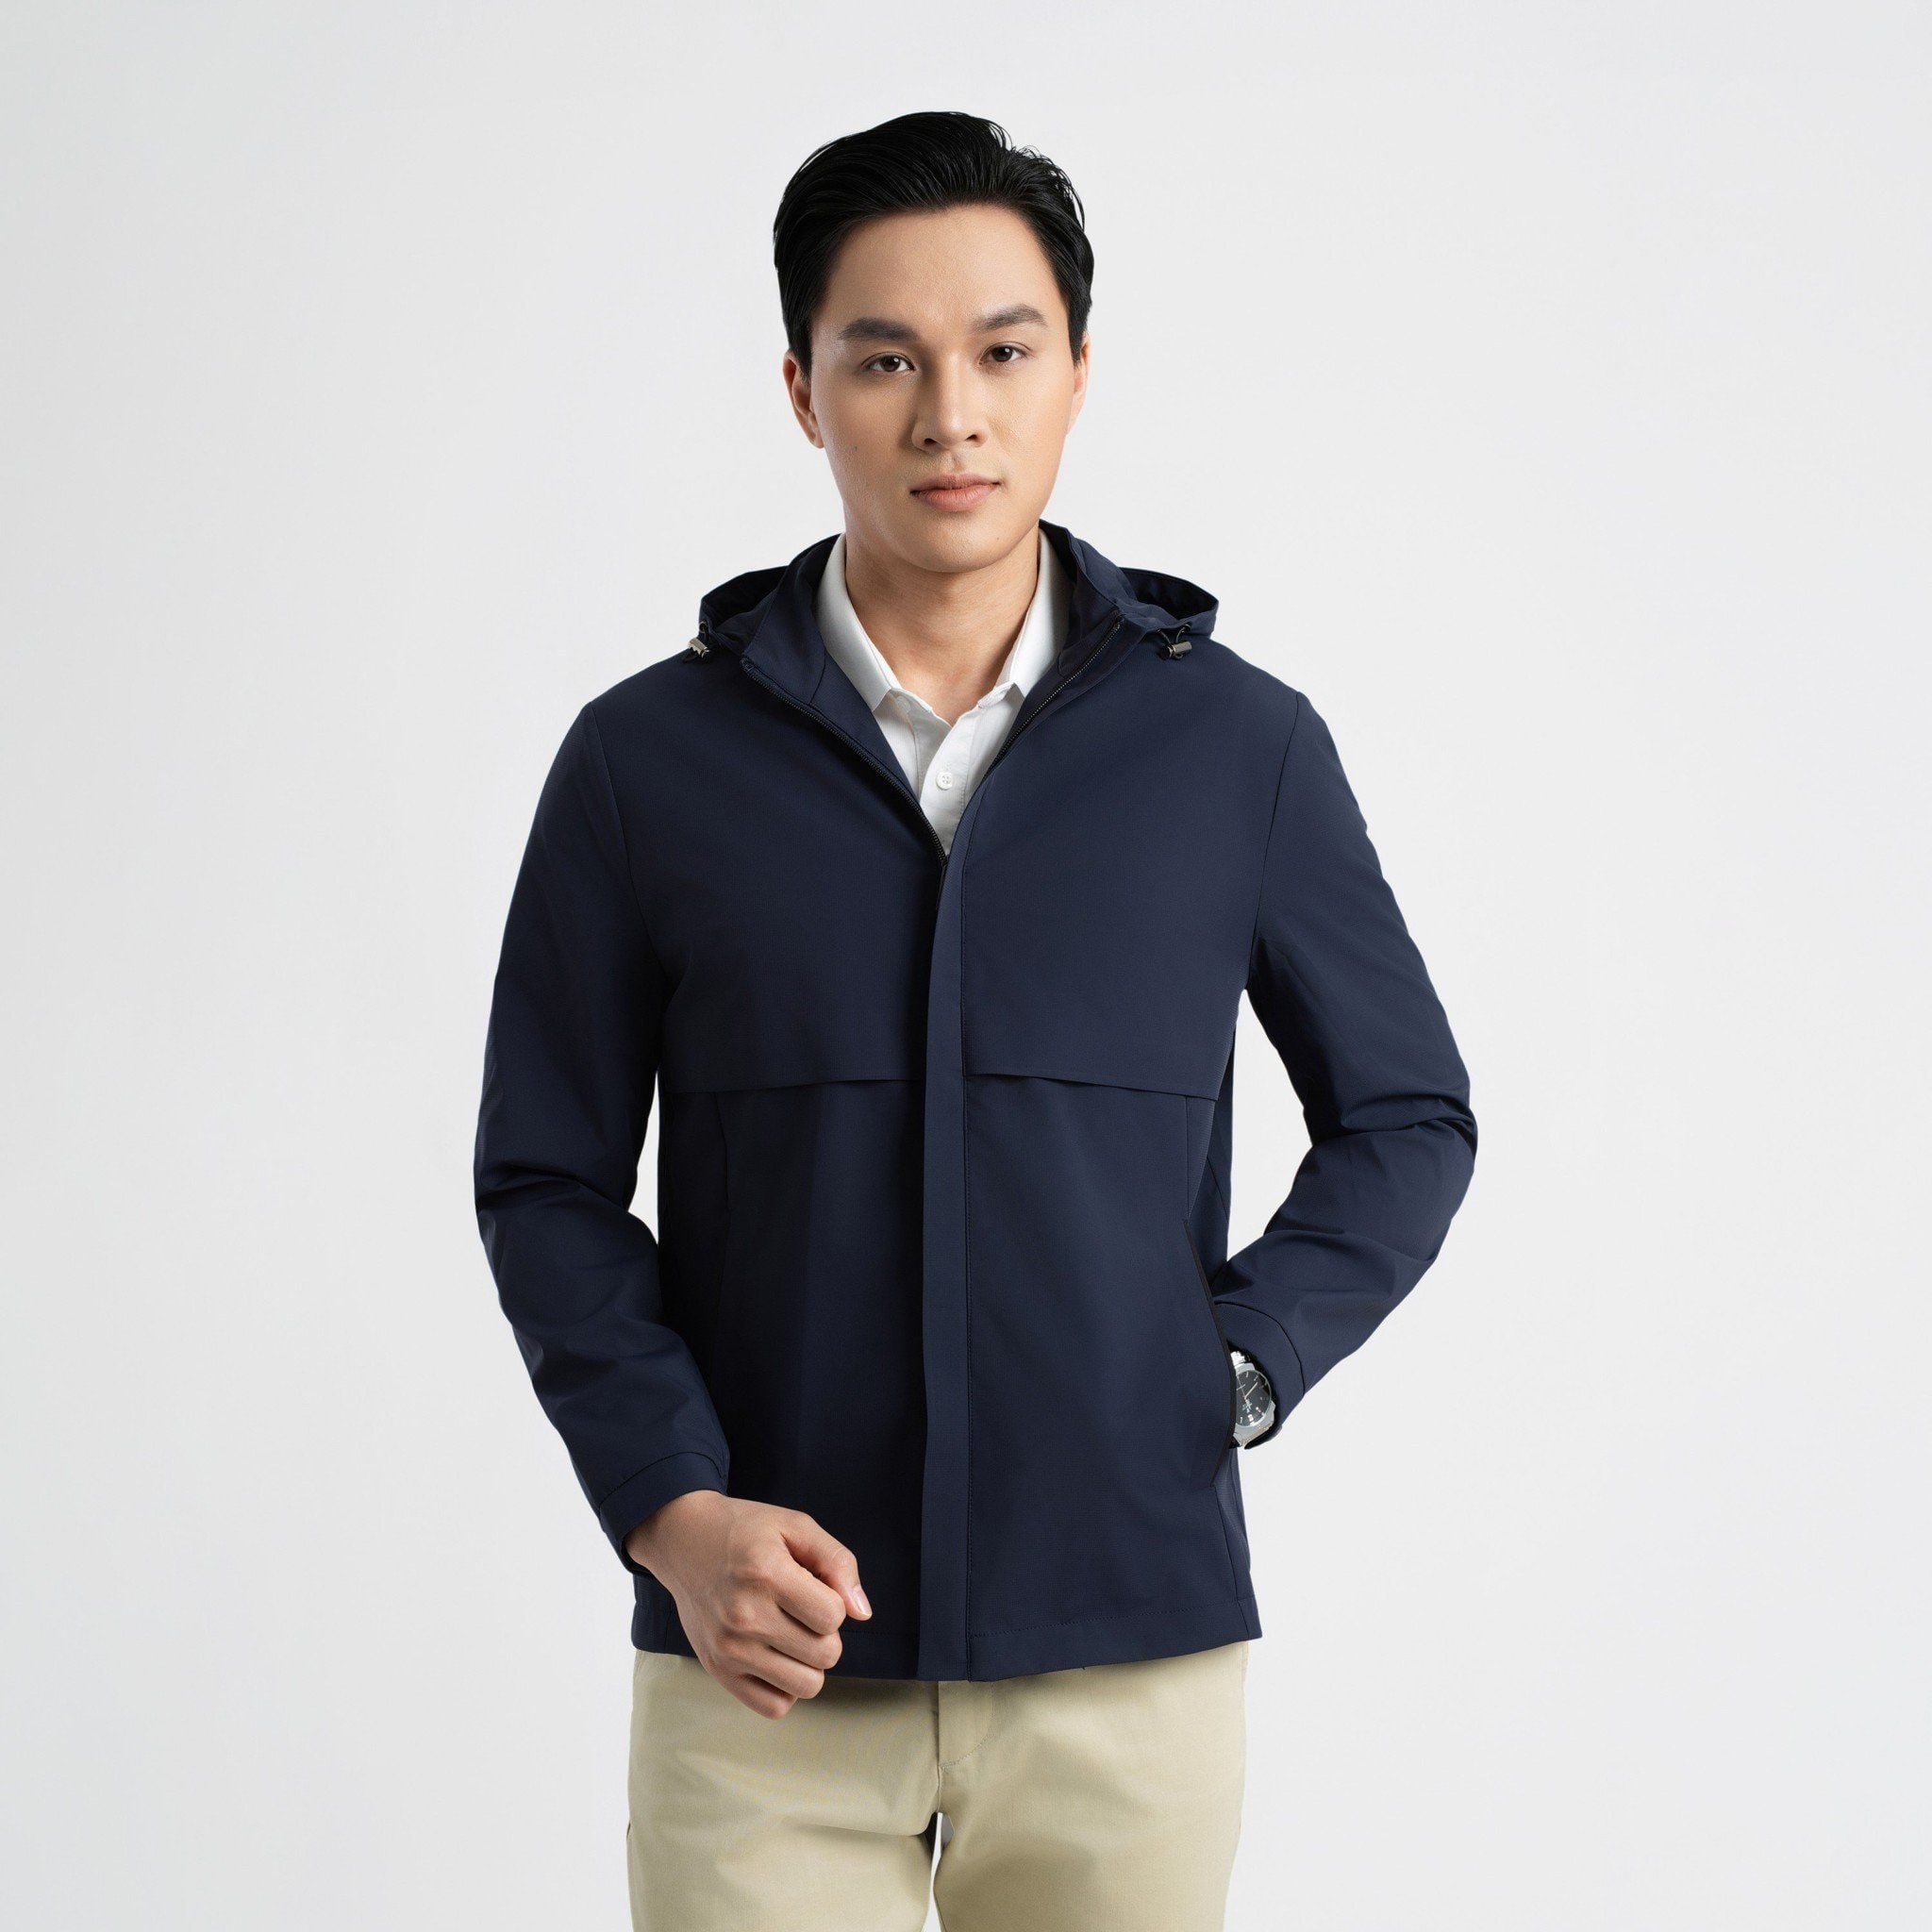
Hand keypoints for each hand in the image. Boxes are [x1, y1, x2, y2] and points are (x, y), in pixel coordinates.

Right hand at [623, 1491, 871, 1717]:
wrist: (684, 1540)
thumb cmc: (744, 1531)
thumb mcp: (795, 1526)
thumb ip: (837, 1562)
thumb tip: (862, 1613)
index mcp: (766, 1573)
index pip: (833, 1616)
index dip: (834, 1601)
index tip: (814, 1587)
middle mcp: (745, 1616)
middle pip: (826, 1655)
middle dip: (825, 1632)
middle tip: (801, 1609)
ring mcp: (729, 1649)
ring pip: (807, 1686)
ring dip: (809, 1662)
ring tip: (790, 1633)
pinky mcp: (718, 1671)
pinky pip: (775, 1706)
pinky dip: (785, 1687)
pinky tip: (776, 1656)